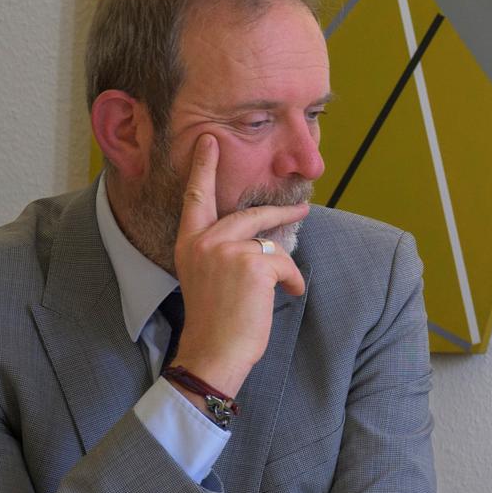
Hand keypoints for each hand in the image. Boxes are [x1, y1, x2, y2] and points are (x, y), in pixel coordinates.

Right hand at [169, 135, 307, 397]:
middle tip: (302, 208)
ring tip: (287, 284)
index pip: (196, 198)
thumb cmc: (215, 321)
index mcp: (188, 243)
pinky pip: (285, 263)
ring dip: (285, 267)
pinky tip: (287, 295)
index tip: (209, 140)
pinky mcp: (253, 264)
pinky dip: (292, 280)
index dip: (203, 168)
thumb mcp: (208, 277)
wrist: (213, 352)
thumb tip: (261, 238)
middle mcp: (203, 242)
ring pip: (271, 244)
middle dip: (280, 212)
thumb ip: (222, 251)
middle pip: (249, 214)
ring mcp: (227, 250)